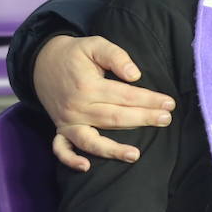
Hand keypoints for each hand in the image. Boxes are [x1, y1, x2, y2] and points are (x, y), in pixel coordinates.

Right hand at [34, 35, 174, 171]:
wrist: (42, 61)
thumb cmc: (75, 53)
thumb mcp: (95, 44)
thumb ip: (116, 56)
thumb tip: (135, 75)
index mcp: (87, 86)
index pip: (124, 96)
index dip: (148, 100)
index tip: (168, 103)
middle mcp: (77, 107)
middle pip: (115, 118)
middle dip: (143, 119)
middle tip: (166, 120)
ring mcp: (67, 121)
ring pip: (92, 140)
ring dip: (113, 150)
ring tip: (135, 155)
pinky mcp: (60, 129)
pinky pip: (61, 149)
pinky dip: (70, 160)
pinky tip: (86, 167)